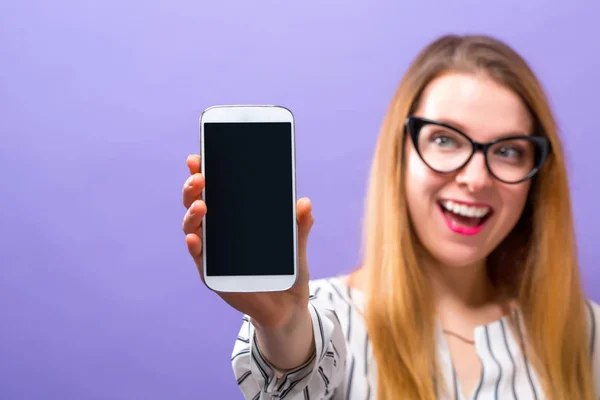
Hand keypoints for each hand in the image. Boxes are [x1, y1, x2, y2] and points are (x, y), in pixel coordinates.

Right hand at [181, 155, 314, 330]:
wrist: (288, 307)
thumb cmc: (288, 271)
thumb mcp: (296, 246)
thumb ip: (299, 226)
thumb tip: (305, 203)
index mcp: (235, 219)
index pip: (216, 191)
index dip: (204, 172)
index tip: (198, 157)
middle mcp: (219, 233)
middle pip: (197, 203)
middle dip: (193, 187)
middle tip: (199, 176)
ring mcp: (212, 253)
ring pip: (193, 227)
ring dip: (192, 214)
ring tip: (200, 204)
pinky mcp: (212, 274)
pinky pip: (199, 258)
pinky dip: (194, 245)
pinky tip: (194, 237)